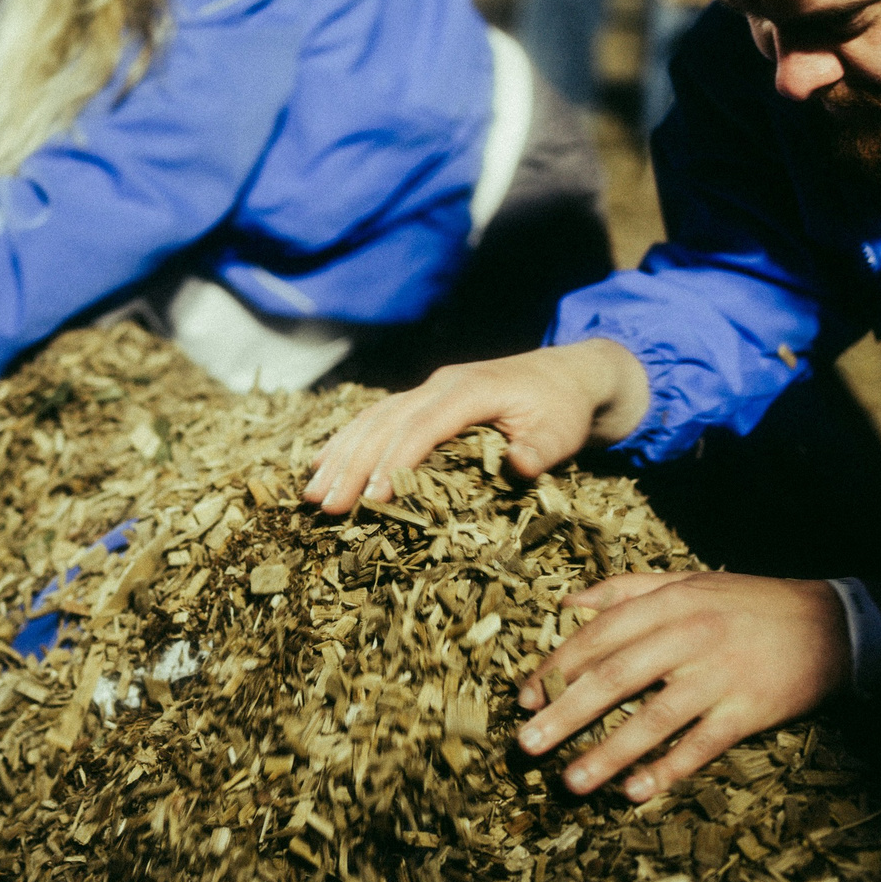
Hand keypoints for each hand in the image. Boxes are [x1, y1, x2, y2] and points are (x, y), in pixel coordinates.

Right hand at [304, 340, 650, 514]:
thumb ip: (543, 448)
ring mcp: (427, 390)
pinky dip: (348, 443)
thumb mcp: (563, 430)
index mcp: (470, 390)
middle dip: (352, 465)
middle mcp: (440, 385)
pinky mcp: (422, 401)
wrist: (567, 375)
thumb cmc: (563, 408)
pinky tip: (323, 466)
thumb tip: (520, 466)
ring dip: (340, 455)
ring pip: (372, 419)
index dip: (395, 461)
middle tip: (326, 506)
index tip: (373, 498)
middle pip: (385, 423)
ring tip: (312, 494)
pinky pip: (376, 419)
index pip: (422, 426)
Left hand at [514, 570, 849, 802]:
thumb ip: (625, 590)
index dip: (557, 667)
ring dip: (607, 753)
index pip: (600, 635)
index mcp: (671, 602)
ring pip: (653, 718)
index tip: (523, 698)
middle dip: (565, 713)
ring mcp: (720, 676)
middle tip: (526, 744)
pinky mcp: (748, 711)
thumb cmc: (749, 604)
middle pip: (616, 678)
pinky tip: (634, 792)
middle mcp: (690, 636)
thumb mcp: (689, 581)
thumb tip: (566, 605)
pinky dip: (666, 770)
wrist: (833, 625)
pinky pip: (700, 746)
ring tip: (571, 780)